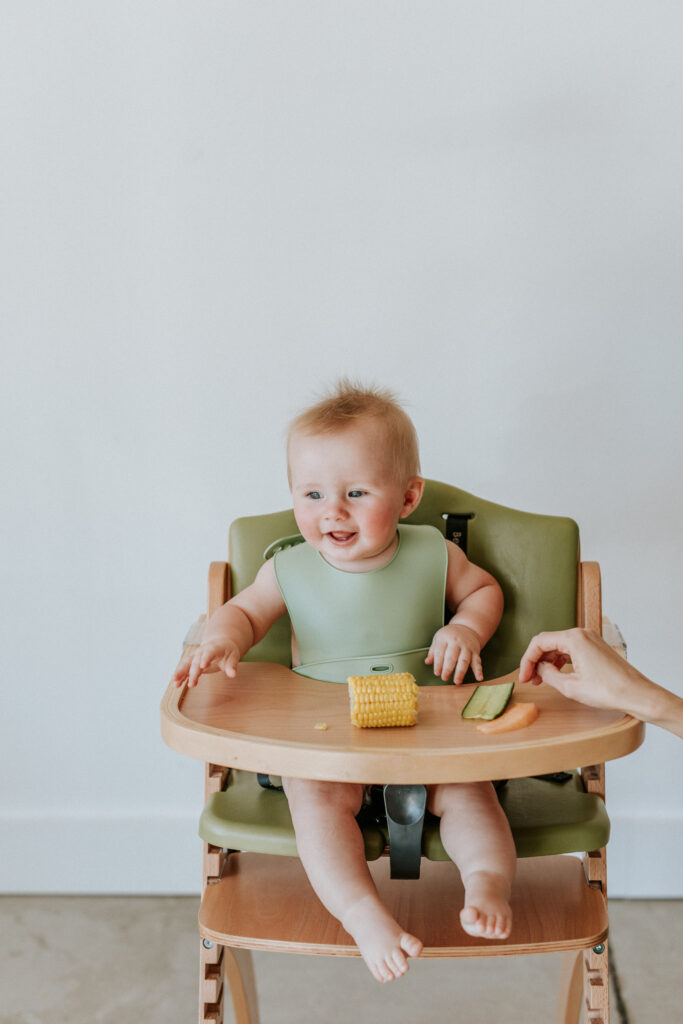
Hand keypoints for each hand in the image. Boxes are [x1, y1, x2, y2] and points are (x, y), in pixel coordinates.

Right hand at [173, 637, 241, 687]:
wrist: (219, 643)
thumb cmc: (227, 650)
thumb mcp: (233, 656)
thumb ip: (232, 665)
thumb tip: (233, 675)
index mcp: (213, 647)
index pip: (209, 652)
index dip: (205, 658)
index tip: (203, 667)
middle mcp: (201, 651)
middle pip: (196, 661)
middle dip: (193, 672)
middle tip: (192, 684)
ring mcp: (195, 656)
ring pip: (186, 664)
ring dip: (180, 673)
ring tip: (175, 683)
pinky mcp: (192, 662)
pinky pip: (184, 669)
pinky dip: (180, 676)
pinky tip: (176, 684)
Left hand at [425, 624, 482, 684]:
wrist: (467, 627)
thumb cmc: (450, 636)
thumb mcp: (439, 639)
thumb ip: (433, 651)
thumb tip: (427, 662)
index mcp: (445, 638)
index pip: (440, 652)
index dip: (438, 663)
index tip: (437, 673)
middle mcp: (457, 642)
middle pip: (452, 656)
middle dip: (448, 668)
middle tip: (444, 678)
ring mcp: (467, 647)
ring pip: (464, 660)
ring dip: (461, 672)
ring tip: (457, 681)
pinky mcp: (475, 651)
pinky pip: (477, 661)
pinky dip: (479, 670)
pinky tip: (479, 678)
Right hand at [519, 628, 638, 711]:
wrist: (636, 694)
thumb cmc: (608, 690)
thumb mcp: (570, 686)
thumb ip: (548, 675)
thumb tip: (540, 669)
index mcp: (574, 638)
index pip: (539, 642)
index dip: (527, 660)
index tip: (523, 676)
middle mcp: (582, 634)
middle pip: (548, 642)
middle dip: (536, 661)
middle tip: (529, 679)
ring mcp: (590, 639)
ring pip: (559, 646)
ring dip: (548, 662)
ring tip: (541, 680)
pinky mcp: (596, 648)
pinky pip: (571, 650)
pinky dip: (560, 661)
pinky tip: (556, 675)